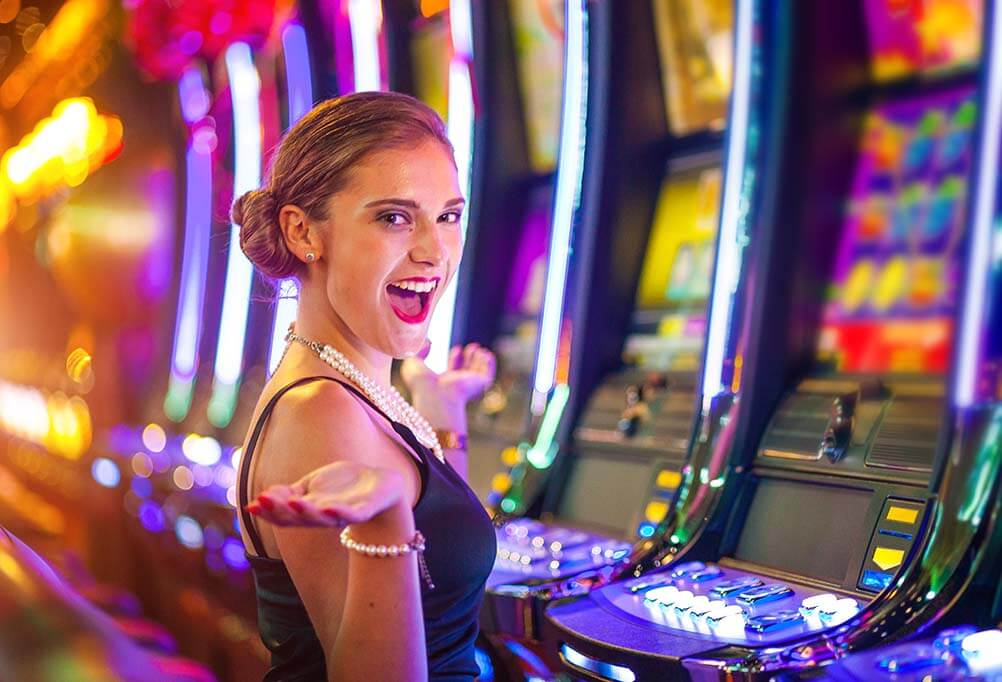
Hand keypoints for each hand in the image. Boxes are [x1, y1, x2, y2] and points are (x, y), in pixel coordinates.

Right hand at [246, 461, 405, 527]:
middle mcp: (323, 517)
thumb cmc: (344, 487)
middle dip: (281, 511)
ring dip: (305, 512)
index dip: (269, 511)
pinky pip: (350, 515)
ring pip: (321, 519)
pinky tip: (327, 507)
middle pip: (299, 519)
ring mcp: (343, 515)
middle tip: (263, 500)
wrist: (381, 485)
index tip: (252, 504)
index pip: (285, 515)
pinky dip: (339, 513)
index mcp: (310, 511)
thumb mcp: (313, 485)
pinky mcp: (363, 511)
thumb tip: (265, 494)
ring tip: (292, 503)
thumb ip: (292, 491)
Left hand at [400, 343, 496, 429]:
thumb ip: (419, 351)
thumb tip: (428, 342)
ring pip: (477, 374)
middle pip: (466, 373)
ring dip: (479, 360)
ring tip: (477, 348)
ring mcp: (468, 387)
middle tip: (470, 347)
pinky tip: (486, 354)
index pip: (452, 372)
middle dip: (469, 359)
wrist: (435, 394)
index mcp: (441, 384)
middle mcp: (456, 386)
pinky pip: (488, 375)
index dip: (455, 360)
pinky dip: (489, 365)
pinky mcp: (479, 386)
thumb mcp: (413, 362)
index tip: (456, 349)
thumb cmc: (421, 383)